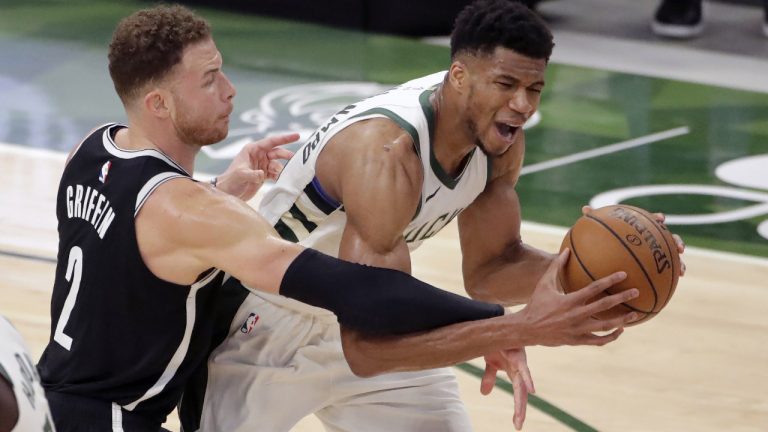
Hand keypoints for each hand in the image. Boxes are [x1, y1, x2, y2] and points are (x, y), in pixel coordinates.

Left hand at [215, 133, 298, 199]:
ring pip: (278, 164)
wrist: (228, 193)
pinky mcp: (264, 175)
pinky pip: (276, 173)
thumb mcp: (240, 175)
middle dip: (287, 156)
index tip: (297, 136)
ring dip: (282, 170)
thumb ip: (252, 174)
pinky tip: (281, 180)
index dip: (284, 139)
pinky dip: (280, 177)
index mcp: (252, 150)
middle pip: (277, 152)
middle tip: (296, 161)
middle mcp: (258, 155)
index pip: (271, 142)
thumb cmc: (230, 180)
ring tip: (283, 176)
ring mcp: (262, 165)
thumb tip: (263, 173)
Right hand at [482, 348, 533, 430]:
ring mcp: (519, 361)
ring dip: (521, 399)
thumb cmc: (496, 340)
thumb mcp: (490, 362)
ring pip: (522, 383)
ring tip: (521, 413)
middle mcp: (519, 368)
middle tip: (518, 425)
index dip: (518, 409)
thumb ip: (490, 377)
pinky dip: (526, 379)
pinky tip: (530, 389)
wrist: (497, 320)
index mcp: (514, 371)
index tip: (517, 425)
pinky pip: (522, 368)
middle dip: (519, 409)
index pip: (517, 394)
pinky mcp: (516, 353)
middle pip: (521, 393)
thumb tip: (485, 394)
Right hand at [519, 249, 638, 346]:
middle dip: (622, 298)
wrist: (527, 329)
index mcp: (570, 300)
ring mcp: (578, 330)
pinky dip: (611, 336)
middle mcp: (576, 315)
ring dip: (622, 320)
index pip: (594, 288)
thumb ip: (556, 266)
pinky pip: (598, 340)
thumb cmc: (536, 303)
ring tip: (635, 314)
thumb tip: (567, 250)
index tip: (624, 274)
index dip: (610, 280)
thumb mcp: (544, 283)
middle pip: (604, 306)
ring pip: (605, 326)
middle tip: (636, 292)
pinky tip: (620, 330)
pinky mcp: (577, 341)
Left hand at [581, 205, 685, 275]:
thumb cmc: (604, 241)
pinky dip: (673, 275)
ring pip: (672, 257)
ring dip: (679, 262)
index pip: (651, 221)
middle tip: (679, 247)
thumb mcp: (599, 232)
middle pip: (668, 238)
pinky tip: (675, 282)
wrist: (610, 258)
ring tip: (681, 270)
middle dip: (675, 241)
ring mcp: (656, 254)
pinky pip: (666, 272)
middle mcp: (652, 240)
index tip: (660, 218)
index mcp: (641, 229)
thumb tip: (584, 209)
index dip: (657, 218)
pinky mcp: (656, 268)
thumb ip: (594, 220)